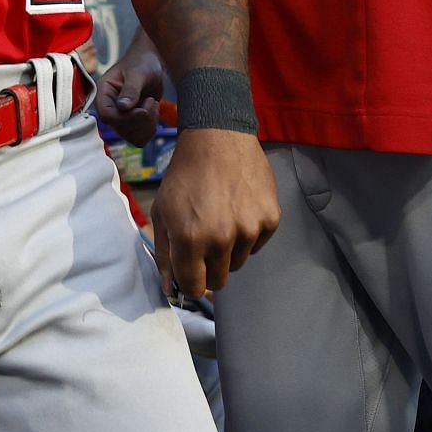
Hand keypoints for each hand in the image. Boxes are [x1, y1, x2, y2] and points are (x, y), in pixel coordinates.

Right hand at [93, 37, 164, 144]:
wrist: (151, 63)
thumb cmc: (141, 63)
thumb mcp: (137, 73)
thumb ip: (130, 90)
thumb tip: (123, 107)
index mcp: (104, 93)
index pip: (107, 115)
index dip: (126, 117)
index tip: (143, 109)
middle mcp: (109, 107)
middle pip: (120, 129)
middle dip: (141, 119)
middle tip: (151, 101)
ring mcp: (121, 117)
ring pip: (131, 136)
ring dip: (147, 125)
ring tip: (152, 104)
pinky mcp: (132, 122)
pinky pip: (140, 138)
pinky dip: (150, 129)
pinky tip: (153, 112)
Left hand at [149, 128, 279, 299]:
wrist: (217, 140)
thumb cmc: (184, 177)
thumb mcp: (161, 213)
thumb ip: (165, 255)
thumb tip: (171, 290)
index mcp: (190, 238)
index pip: (194, 287)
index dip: (190, 285)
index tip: (190, 276)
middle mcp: (221, 238)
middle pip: (219, 280)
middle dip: (209, 269)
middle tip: (204, 243)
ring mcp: (249, 229)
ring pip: (238, 263)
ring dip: (228, 251)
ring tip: (220, 219)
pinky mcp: (270, 220)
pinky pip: (257, 245)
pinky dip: (247, 236)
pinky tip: (237, 210)